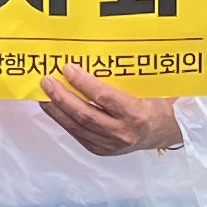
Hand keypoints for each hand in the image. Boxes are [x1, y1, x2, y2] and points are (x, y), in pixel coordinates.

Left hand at [37, 61, 184, 156]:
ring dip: (57, 110)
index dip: (83, 83)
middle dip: (63, 97)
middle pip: (85, 114)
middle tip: (47, 81)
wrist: (163, 130)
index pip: (104, 97)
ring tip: (44, 95)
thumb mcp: (144, 87)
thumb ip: (121, 77)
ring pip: (77, 127)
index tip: (68, 68)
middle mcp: (122, 132)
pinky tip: (54, 109)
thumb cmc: (154, 102)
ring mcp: (111, 144)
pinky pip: (78, 134)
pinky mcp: (101, 150)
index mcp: (136, 113)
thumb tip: (92, 57)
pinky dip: (63, 120)